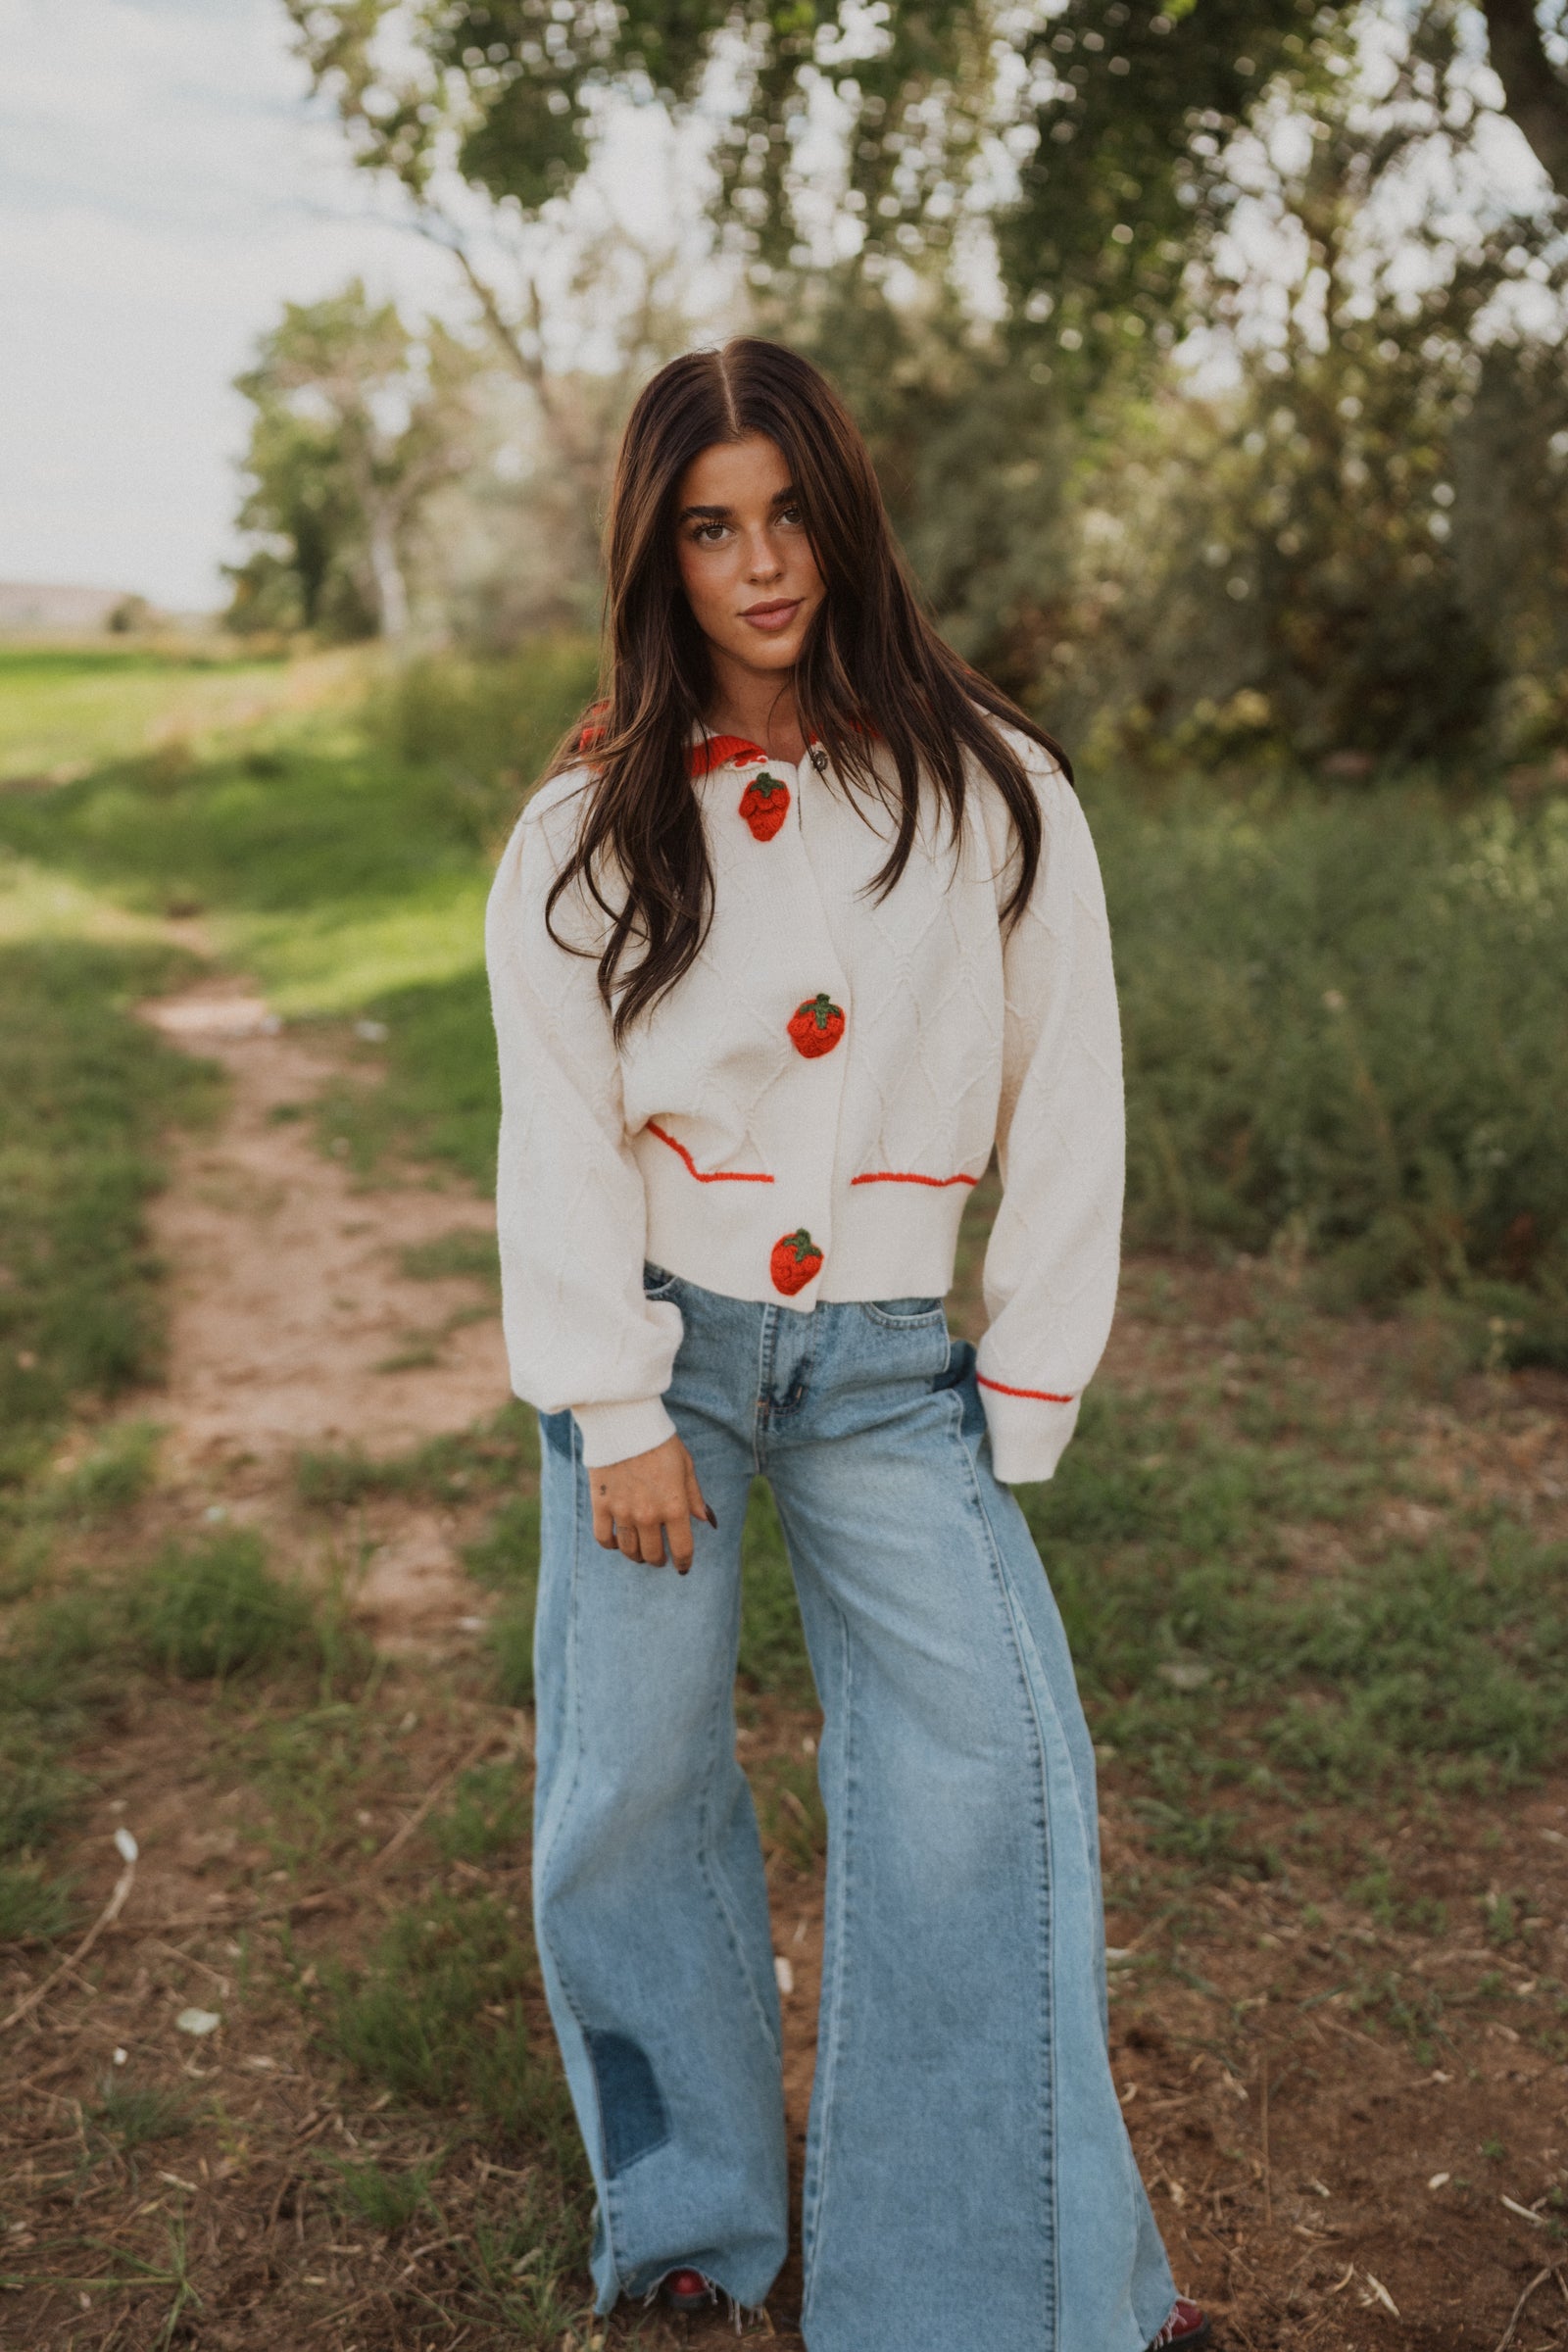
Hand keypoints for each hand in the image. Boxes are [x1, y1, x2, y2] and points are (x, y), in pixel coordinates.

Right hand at [590, 1434, 715, 1572]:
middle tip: (659, 1557)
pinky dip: (611, 1544)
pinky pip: (604, 1538)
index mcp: (674, 1507)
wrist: (625, 1423)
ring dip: (637, 1555)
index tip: (683, 1567)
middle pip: (653, 1554)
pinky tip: (617, 1541)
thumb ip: (695, 1496)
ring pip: (629, 1550)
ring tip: (640, 1552)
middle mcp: (649, 1515)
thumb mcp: (686, 1467)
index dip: (684, 1563)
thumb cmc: (661, 1443)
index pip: (682, 1549)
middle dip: (659, 1560)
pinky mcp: (601, 1505)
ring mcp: (623, 1512)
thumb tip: (706, 1520)